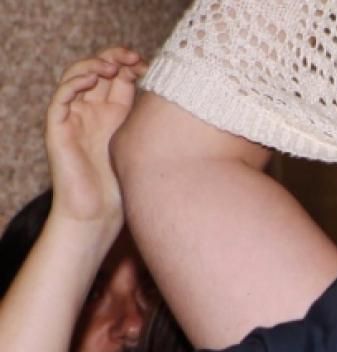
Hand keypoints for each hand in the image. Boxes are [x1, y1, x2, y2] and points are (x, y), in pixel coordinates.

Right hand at [45, 47, 146, 233]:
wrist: (98, 213)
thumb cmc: (124, 187)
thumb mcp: (143, 147)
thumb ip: (151, 124)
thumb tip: (182, 101)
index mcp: (113, 114)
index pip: (119, 77)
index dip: (131, 65)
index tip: (150, 65)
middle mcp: (92, 111)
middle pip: (100, 71)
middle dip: (116, 58)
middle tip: (134, 57)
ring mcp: (74, 117)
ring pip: (78, 76)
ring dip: (95, 64)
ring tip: (113, 65)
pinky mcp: (57, 127)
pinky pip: (61, 96)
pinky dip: (76, 82)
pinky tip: (94, 78)